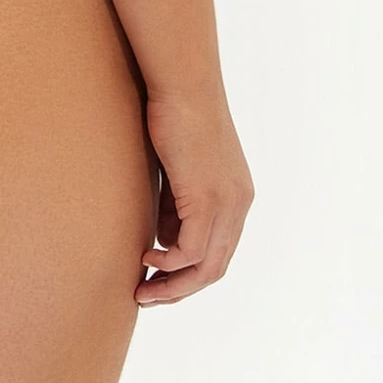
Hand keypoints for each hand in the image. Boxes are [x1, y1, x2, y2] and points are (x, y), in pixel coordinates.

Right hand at [136, 89, 252, 304]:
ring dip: (173, 284)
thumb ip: (176, 204)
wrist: (184, 86)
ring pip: (205, 266)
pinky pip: (190, 249)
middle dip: (180, 289)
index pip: (218, 250)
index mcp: (237, 197)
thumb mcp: (179, 169)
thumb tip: (165, 237)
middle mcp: (238, 205)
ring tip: (143, 289)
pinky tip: (147, 259)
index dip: (189, 271)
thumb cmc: (176, 115)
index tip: (158, 277)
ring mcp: (226, 204)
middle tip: (149, 296)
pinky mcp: (206, 199)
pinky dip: (168, 262)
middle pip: (215, 267)